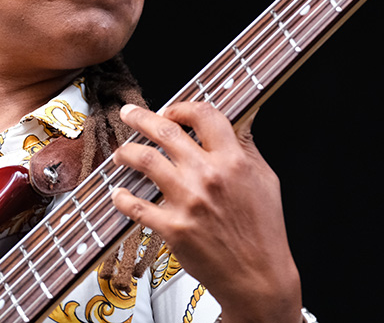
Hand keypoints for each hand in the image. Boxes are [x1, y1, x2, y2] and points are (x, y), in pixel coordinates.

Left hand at [111, 102, 301, 322]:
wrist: (259, 277)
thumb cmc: (264, 230)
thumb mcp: (265, 179)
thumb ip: (246, 147)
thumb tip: (237, 120)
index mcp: (233, 161)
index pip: (203, 115)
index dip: (182, 107)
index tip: (170, 110)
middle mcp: (208, 176)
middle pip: (165, 131)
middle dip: (140, 117)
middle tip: (128, 113)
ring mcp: (188, 201)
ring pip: (145, 160)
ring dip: (126, 152)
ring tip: (121, 153)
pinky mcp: (173, 227)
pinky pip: (136, 206)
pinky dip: (122, 197)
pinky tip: (118, 193)